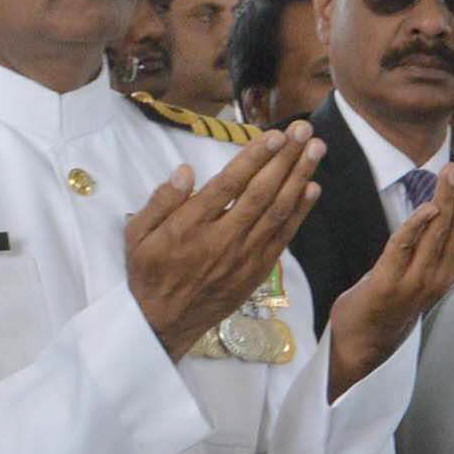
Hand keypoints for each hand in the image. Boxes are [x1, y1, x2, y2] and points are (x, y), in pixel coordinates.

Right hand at [126, 124, 324, 358]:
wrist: (165, 323)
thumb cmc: (149, 273)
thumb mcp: (137, 235)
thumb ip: (160, 202)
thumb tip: (185, 171)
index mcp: (191, 227)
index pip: (229, 185)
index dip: (254, 158)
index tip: (275, 136)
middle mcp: (223, 239)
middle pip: (261, 193)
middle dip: (285, 159)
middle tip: (304, 131)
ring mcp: (244, 257)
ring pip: (278, 212)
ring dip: (299, 178)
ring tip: (316, 149)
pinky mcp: (257, 271)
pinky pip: (283, 237)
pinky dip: (300, 212)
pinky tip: (313, 188)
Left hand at [325, 156, 453, 397]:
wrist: (365, 343)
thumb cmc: (392, 302)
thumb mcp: (422, 273)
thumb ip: (435, 246)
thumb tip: (445, 210)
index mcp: (450, 272)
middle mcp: (440, 277)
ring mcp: (416, 282)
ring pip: (438, 233)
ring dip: (446, 199)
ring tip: (451, 170)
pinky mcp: (389, 283)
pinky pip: (405, 248)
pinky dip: (417, 226)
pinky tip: (427, 206)